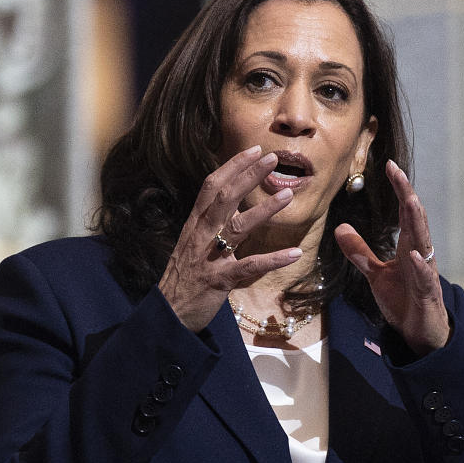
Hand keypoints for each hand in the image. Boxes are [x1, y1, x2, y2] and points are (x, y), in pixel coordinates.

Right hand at [158, 146, 301, 331]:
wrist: (168, 312)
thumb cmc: (185, 277)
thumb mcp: (194, 243)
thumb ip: (212, 223)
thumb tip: (233, 202)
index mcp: (195, 224)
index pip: (211, 186)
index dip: (232, 166)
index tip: (254, 150)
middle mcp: (200, 235)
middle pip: (224, 198)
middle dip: (248, 176)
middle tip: (272, 158)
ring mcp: (208, 257)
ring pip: (237, 227)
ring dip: (264, 209)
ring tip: (288, 194)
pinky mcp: (218, 280)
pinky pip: (249, 267)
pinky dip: (273, 260)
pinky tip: (295, 253)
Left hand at [335, 160, 449, 355]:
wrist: (419, 333)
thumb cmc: (404, 300)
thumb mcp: (376, 274)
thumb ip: (360, 251)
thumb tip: (340, 227)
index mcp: (409, 246)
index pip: (405, 212)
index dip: (398, 189)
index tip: (389, 165)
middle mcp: (420, 254)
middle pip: (415, 219)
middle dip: (407, 195)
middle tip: (398, 171)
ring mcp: (426, 273)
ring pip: (423, 242)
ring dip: (417, 222)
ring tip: (410, 200)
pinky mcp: (427, 293)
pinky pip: (424, 277)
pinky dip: (419, 265)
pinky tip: (412, 254)